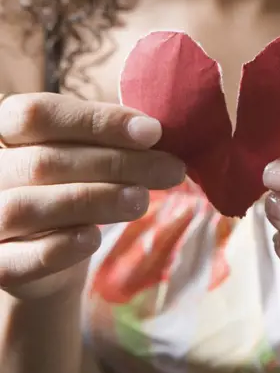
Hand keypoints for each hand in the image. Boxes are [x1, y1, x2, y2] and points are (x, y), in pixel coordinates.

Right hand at [0, 93, 184, 299]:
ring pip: (28, 207)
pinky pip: (16, 258)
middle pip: (44, 162)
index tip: (152, 132)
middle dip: (115, 164)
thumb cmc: (69, 180)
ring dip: (94, 202)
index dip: (97, 121)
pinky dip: (58, 247)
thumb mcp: (84, 148)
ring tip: (142, 200)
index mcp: (1, 126)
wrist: (44, 247)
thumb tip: (152, 131)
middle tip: (170, 170)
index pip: (38, 113)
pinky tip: (94, 238)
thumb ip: (106, 135)